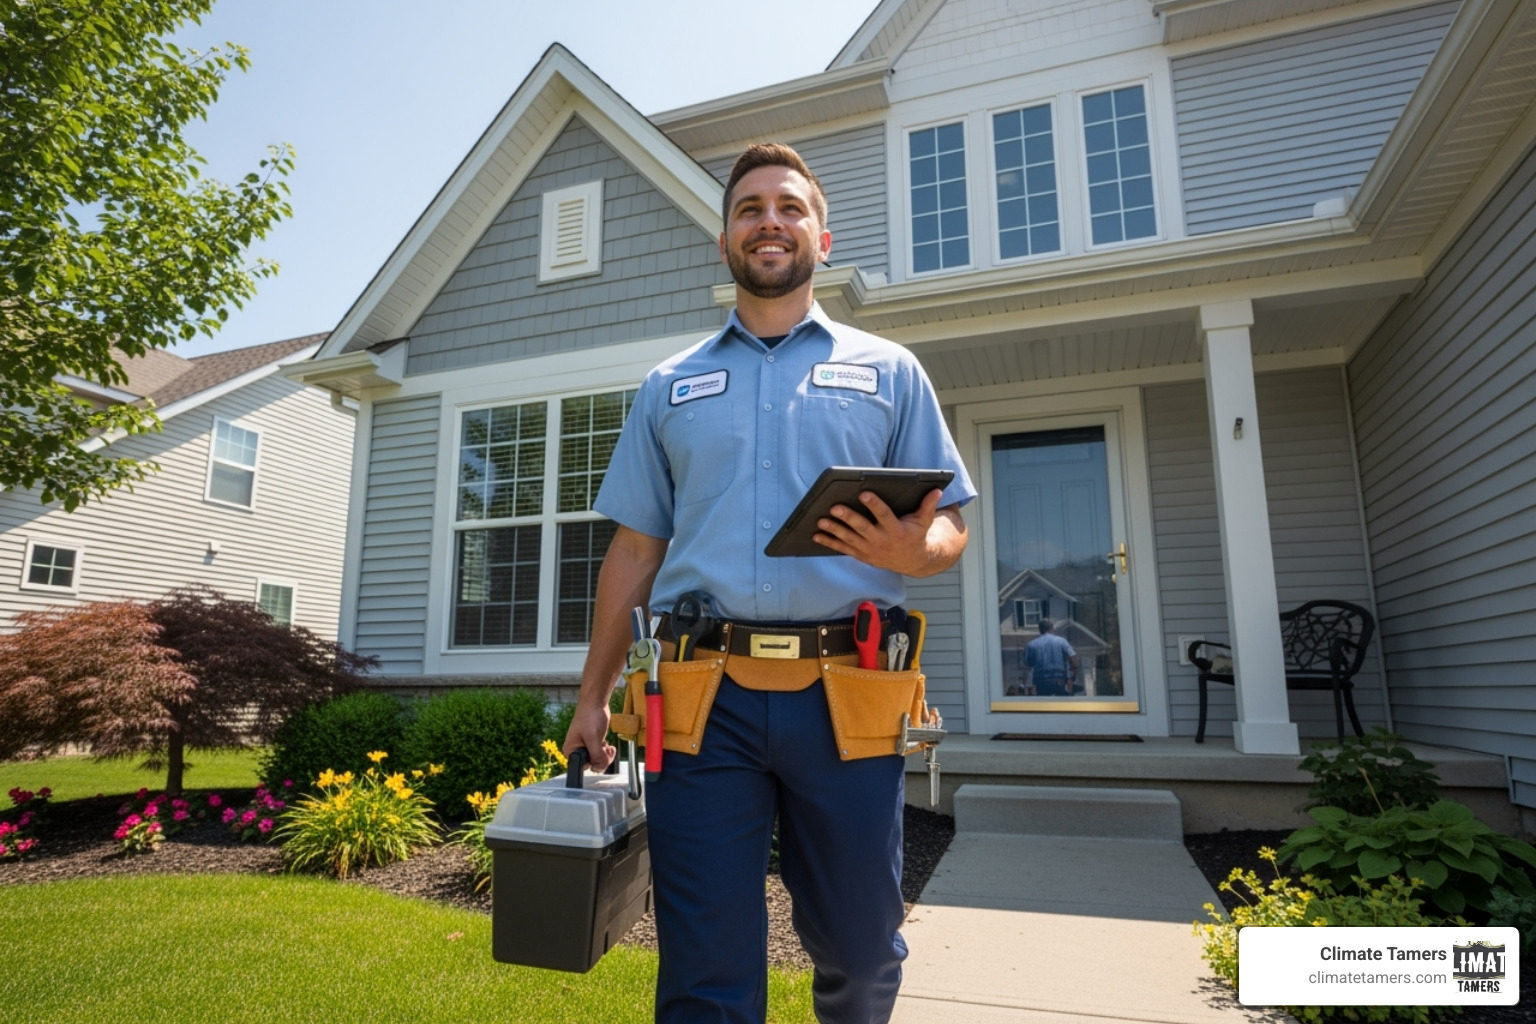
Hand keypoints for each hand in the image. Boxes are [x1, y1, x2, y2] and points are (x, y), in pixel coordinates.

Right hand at [563, 699, 614, 772]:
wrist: (595, 702)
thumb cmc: (590, 716)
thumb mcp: (593, 738)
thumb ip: (596, 755)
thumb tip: (599, 767)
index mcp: (570, 751)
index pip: (584, 767)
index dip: (595, 764)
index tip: (602, 755)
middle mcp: (576, 750)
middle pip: (592, 765)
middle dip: (602, 759)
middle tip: (607, 749)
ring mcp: (585, 747)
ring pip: (598, 760)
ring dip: (606, 755)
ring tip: (608, 747)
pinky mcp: (593, 743)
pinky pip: (600, 753)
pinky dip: (606, 751)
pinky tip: (608, 745)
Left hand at [813, 488, 951, 574]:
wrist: (913, 561)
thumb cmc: (916, 535)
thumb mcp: (924, 521)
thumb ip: (928, 505)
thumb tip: (937, 490)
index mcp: (896, 530)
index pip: (884, 515)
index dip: (874, 504)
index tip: (864, 493)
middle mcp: (882, 541)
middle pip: (862, 528)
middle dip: (848, 518)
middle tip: (834, 507)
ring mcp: (870, 550)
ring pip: (849, 539)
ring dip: (834, 530)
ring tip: (821, 520)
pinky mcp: (862, 555)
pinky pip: (843, 549)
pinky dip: (829, 543)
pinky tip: (816, 535)